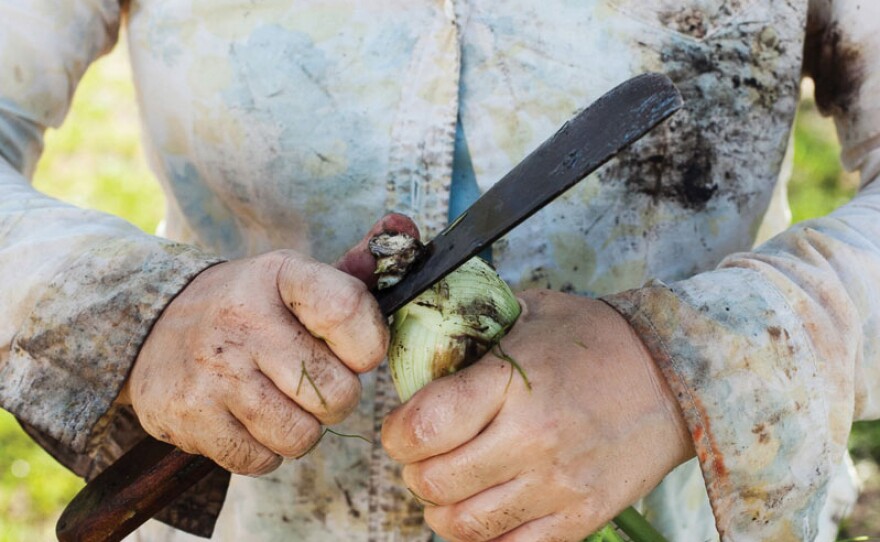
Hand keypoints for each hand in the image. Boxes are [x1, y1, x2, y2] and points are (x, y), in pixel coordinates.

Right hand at [119, 214, 417, 474]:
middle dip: (335, 398)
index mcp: (278, 275)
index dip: (368, 345)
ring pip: (301, 436)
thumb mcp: (292, 278)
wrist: (151, 329)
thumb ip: (354, 267)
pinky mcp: (189, 417)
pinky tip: (248, 420)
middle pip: (336, 393)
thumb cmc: (247, 307)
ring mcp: (213, 371)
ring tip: (279, 401)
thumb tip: (406, 226)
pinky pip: (261, 461)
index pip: (350, 310)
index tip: (356, 352)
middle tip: (312, 383)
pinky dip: (264, 452)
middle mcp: (243, 319)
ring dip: (300, 429)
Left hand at [382, 290, 694, 541]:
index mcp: (513, 384)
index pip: (424, 427)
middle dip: (413, 470)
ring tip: (448, 485)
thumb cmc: (595, 340)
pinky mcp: (581, 518)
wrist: (673, 377)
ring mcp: (559, 485)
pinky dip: (482, 536)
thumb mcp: (528, 312)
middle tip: (421, 455)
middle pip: (433, 481)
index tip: (400, 427)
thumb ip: (471, 331)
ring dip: (441, 508)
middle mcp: (534, 440)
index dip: (395, 432)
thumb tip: (417, 348)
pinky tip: (483, 508)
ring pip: (463, 525)